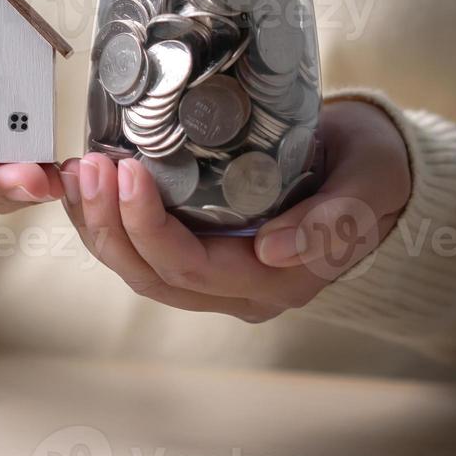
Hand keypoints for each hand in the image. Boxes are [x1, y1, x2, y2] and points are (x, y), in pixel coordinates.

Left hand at [59, 100, 410, 321]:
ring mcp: (216, 276)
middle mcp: (240, 290)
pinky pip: (139, 251)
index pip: (191, 268)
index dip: (149, 225)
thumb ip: (334, 220)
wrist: (376, 169)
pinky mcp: (201, 249)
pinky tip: (85, 182)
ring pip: (137, 268)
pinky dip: (105, 220)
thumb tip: (274, 249)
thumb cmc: (372, 169)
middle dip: (109, 223)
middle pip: (152, 276)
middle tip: (91, 164)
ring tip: (79, 170)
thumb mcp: (368, 184)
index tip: (129, 169)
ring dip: (97, 224)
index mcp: (278, 279)